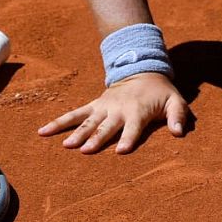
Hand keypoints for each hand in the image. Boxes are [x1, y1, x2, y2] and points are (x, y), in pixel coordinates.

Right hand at [37, 72, 189, 153]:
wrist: (142, 70)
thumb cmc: (161, 93)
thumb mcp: (176, 101)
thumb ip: (178, 116)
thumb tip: (179, 132)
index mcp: (138, 111)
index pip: (133, 128)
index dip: (128, 138)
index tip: (121, 150)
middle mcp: (118, 110)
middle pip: (106, 127)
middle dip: (96, 138)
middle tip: (86, 150)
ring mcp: (103, 108)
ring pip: (87, 121)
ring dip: (76, 132)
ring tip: (65, 145)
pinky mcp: (93, 106)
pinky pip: (74, 114)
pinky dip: (58, 122)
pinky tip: (42, 132)